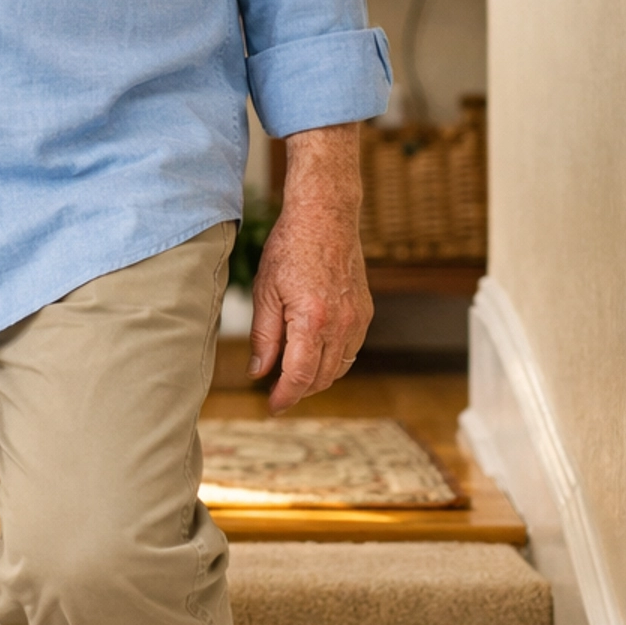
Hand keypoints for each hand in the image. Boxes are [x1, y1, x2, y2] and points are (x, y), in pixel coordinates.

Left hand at [248, 124, 372, 412]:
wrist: (326, 217)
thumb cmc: (290, 248)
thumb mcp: (265, 292)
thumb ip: (263, 337)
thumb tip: (259, 372)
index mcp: (312, 320)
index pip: (300, 376)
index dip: (285, 397)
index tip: (272, 407)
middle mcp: (341, 324)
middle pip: (321, 378)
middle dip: (299, 391)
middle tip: (277, 393)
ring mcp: (358, 319)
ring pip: (339, 368)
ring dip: (316, 378)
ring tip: (292, 375)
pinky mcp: (366, 312)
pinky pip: (351, 350)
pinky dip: (333, 360)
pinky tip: (313, 353)